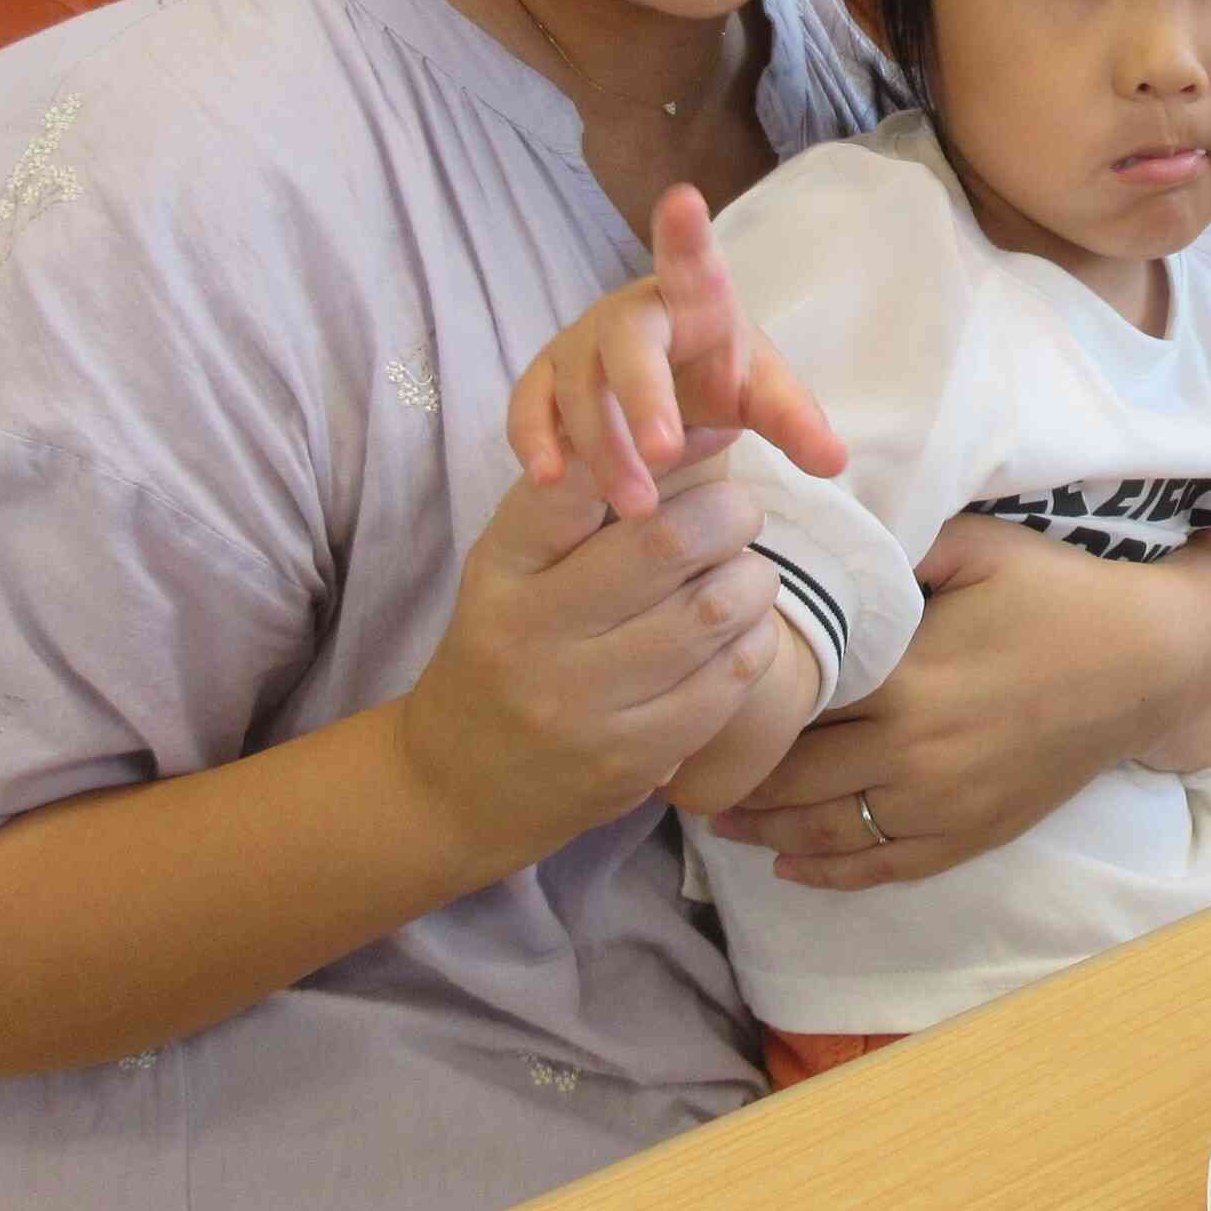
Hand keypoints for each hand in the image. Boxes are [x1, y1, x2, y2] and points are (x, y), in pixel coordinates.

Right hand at [395, 457, 790, 875]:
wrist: (457, 782)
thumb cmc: (507, 647)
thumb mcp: (512, 569)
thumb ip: (578, 504)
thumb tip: (693, 428)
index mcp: (500, 571)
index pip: (579, 483)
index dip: (657, 449)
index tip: (700, 436)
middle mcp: (532, 635)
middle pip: (667, 541)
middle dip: (728, 513)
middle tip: (738, 513)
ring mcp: (580, 704)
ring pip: (713, 611)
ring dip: (752, 579)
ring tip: (745, 573)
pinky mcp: (628, 760)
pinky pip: (727, 682)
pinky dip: (753, 641)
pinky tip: (741, 632)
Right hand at [506, 186, 843, 516]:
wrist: (667, 390)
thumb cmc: (717, 376)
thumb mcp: (762, 395)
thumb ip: (796, 421)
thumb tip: (835, 460)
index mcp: (693, 298)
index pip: (692, 264)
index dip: (685, 235)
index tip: (684, 200)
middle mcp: (629, 312)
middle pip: (628, 345)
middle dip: (645, 400)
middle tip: (667, 456)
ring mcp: (579, 343)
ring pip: (580, 389)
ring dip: (606, 448)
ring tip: (639, 505)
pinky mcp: (544, 379)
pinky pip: (528, 404)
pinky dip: (535, 438)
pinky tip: (550, 477)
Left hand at [708, 516, 1210, 889]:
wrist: (1147, 663)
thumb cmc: (1061, 594)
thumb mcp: (976, 546)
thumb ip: (894, 548)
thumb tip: (820, 540)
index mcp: (904, 678)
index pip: (793, 707)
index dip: (736, 708)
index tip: (693, 699)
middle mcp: (913, 754)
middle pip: (793, 780)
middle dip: (732, 778)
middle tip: (680, 768)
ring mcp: (943, 804)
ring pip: (827, 833)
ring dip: (764, 831)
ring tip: (716, 819)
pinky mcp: (971, 834)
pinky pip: (883, 867)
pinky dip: (828, 872)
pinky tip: (788, 863)